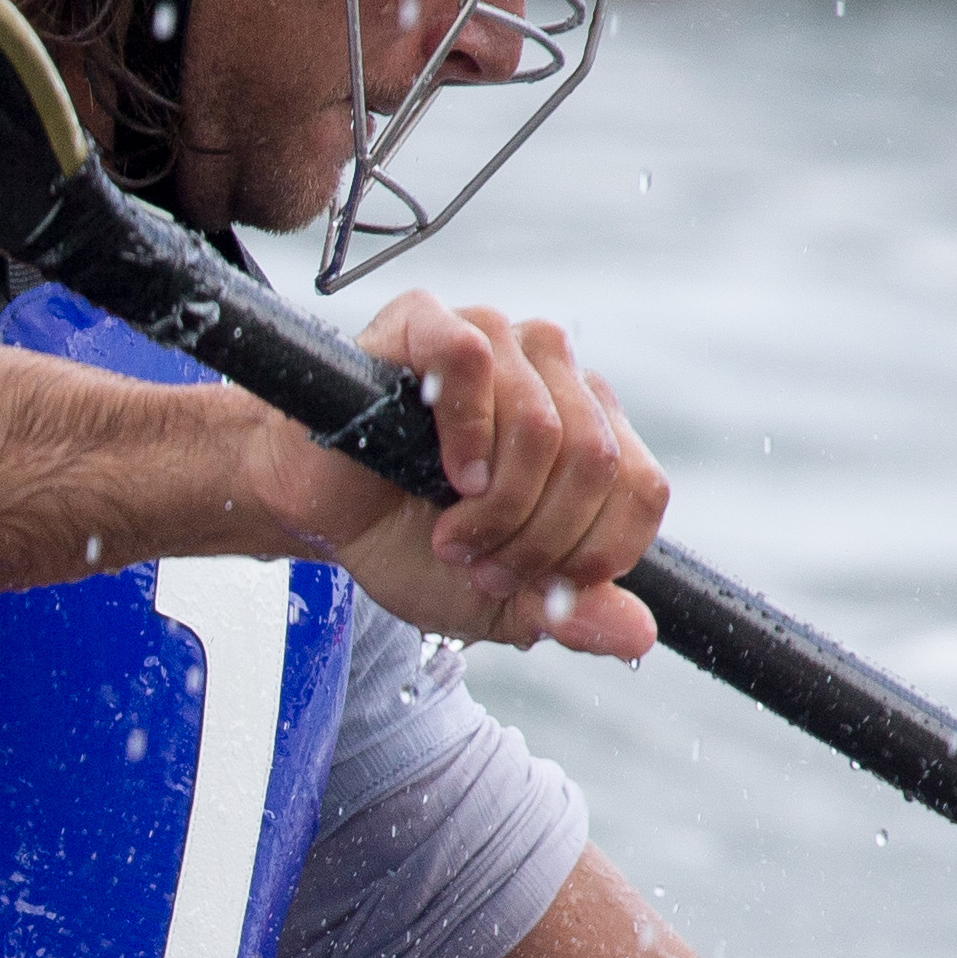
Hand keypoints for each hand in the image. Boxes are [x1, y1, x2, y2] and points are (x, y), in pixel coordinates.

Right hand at [265, 292, 661, 658]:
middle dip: (534, 539)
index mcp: (589, 431)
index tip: (534, 586)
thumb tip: (637, 637)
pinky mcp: (429, 320)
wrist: (315, 514)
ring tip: (449, 533)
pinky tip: (446, 471)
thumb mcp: (495, 603)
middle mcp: (554, 375)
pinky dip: (463, 430)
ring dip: (495, 505)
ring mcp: (497, 340)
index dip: (594, 552)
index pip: (641, 487)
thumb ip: (565, 615)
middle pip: (593, 461)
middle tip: (478, 565)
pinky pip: (473, 360)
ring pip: (541, 423)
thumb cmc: (404, 542)